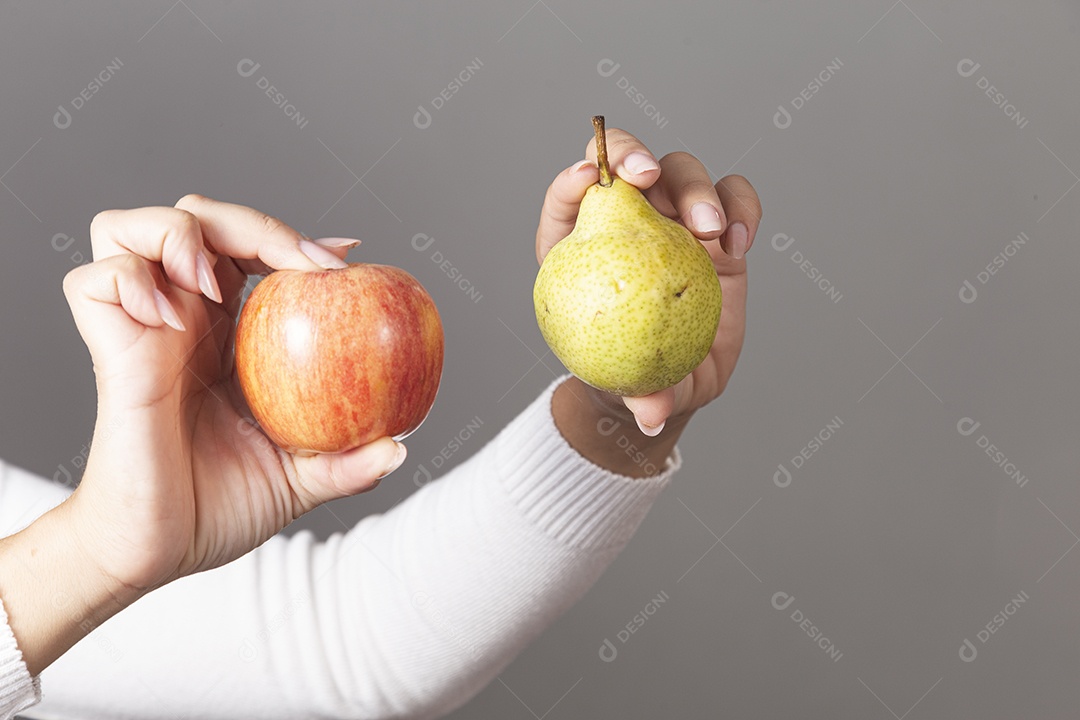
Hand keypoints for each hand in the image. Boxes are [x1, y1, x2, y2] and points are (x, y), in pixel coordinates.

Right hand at [63, 196, 406, 598]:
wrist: (155, 552)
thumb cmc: (216, 509)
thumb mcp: (298, 481)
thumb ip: (346, 464)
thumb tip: (402, 450)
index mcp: (225, 336)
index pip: (251, 254)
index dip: (291, 240)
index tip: (345, 258)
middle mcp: (181, 320)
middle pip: (197, 221)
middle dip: (250, 224)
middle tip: (301, 268)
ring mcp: (140, 329)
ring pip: (128, 230)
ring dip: (177, 233)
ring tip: (213, 279)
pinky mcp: (107, 350)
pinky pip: (93, 282)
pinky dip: (128, 279)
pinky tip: (168, 317)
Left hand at [536, 129, 761, 434]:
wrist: (679, 379)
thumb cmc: (637, 379)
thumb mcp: (634, 392)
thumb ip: (642, 396)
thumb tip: (652, 411)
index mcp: (583, 248)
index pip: (567, 199)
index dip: (571, 181)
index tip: (587, 181)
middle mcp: (627, 221)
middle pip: (625, 163)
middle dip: (631, 155)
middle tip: (648, 178)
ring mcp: (674, 221)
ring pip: (682, 171)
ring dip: (695, 189)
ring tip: (708, 232)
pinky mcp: (719, 229)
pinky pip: (734, 197)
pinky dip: (741, 207)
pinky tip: (740, 241)